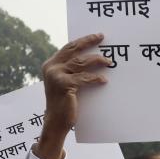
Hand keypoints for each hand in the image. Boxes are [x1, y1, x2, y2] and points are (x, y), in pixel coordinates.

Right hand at [37, 34, 111, 158]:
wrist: (56, 122)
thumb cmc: (64, 102)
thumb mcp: (66, 82)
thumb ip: (72, 70)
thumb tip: (92, 58)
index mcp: (51, 64)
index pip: (69, 47)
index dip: (83, 41)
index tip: (97, 36)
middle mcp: (51, 67)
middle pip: (73, 49)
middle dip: (89, 41)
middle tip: (102, 37)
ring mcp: (56, 75)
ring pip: (81, 62)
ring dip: (97, 60)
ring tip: (109, 62)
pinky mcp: (64, 85)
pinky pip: (84, 78)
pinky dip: (95, 78)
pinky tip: (104, 80)